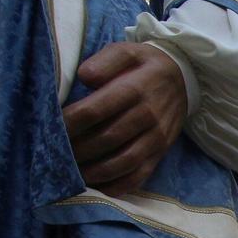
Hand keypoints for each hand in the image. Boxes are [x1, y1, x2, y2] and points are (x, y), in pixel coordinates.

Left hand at [62, 41, 188, 194]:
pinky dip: (117, 186)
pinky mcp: (161, 153)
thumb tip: (85, 77)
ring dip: (94, 172)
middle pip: (106, 139)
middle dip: (77, 149)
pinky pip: (139, 176)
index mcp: (135, 88)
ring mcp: (156, 138)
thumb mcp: (127, 51)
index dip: (70, 123)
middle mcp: (148, 116)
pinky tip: (99, 186)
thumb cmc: (145, 65)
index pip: (95, 111)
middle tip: (56, 152)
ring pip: (122, 162)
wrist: (185, 78)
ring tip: (73, 171)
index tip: (53, 127)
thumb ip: (105, 61)